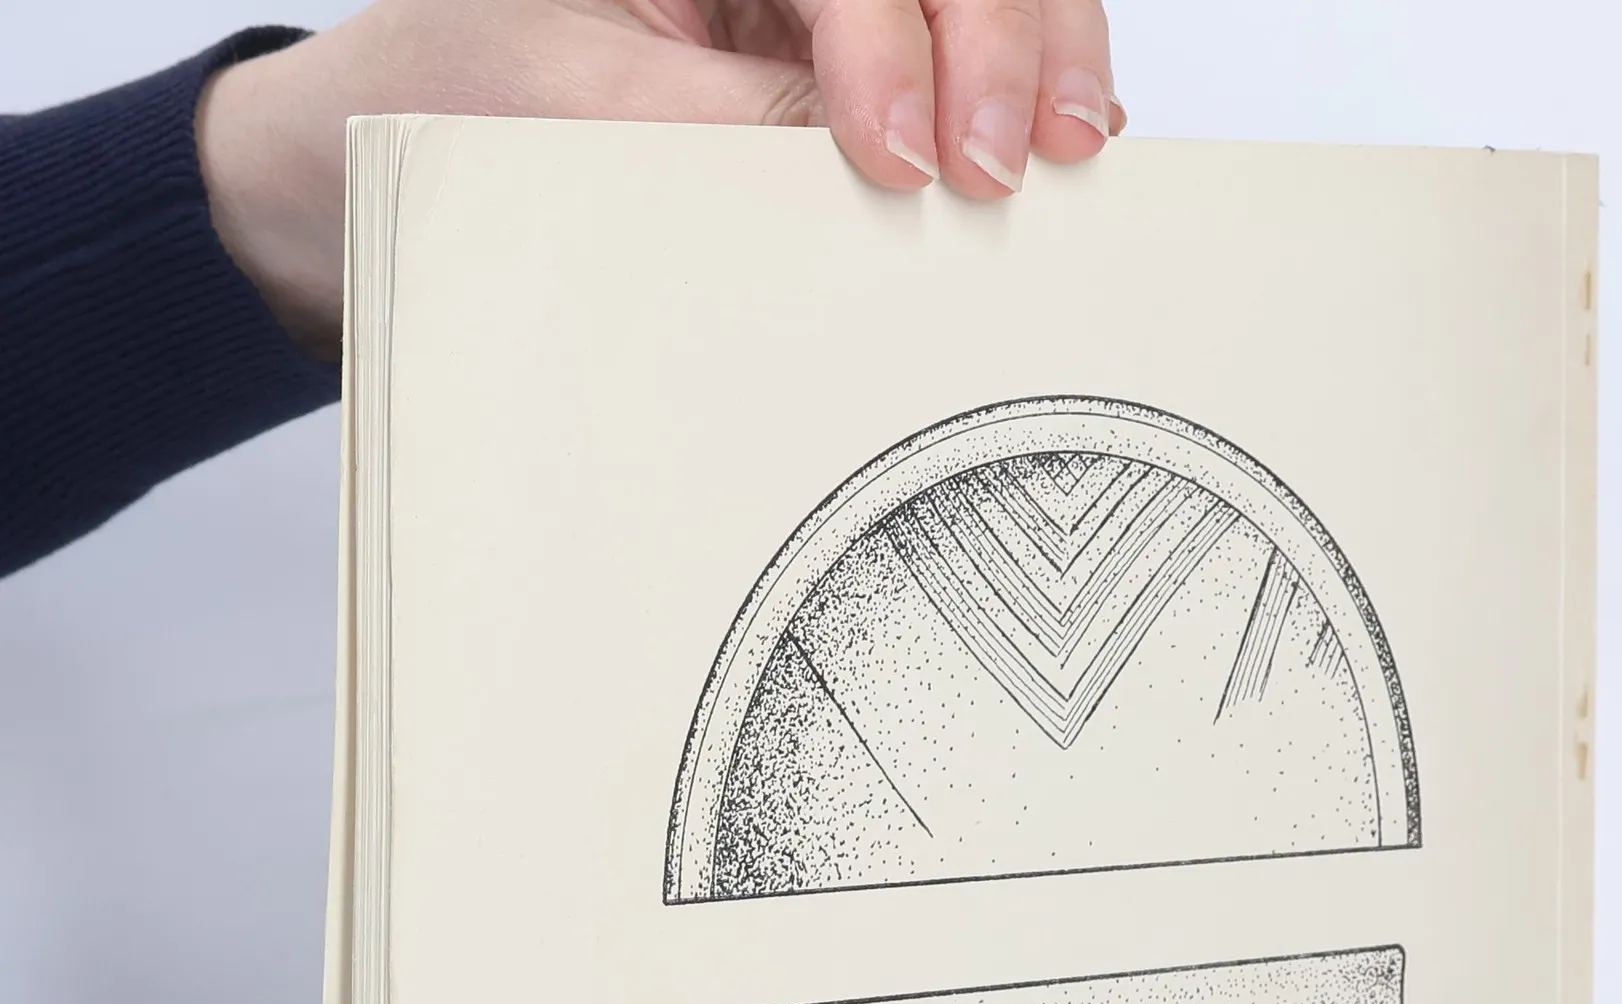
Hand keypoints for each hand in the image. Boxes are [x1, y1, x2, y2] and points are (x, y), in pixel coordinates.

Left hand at [198, 0, 1123, 356]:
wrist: (360, 182)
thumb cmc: (439, 111)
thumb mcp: (576, 109)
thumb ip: (730, 121)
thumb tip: (883, 153)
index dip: (898, 41)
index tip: (902, 154)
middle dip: (1001, 40)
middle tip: (1019, 158)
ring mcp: (803, 6)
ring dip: (1036, 58)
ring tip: (1074, 148)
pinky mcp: (822, 74)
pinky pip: (947, 68)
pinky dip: (1015, 93)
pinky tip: (1065, 136)